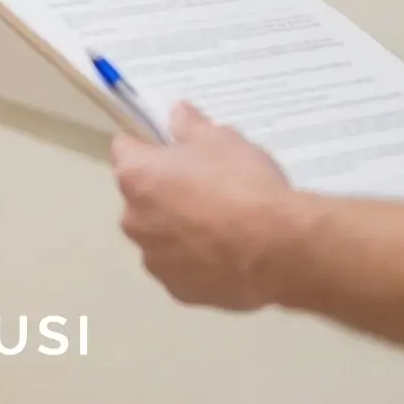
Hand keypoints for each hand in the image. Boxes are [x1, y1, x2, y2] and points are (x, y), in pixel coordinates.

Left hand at [111, 102, 294, 310]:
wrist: (278, 249)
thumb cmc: (243, 184)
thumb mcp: (223, 140)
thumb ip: (191, 125)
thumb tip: (175, 111)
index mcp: (137, 177)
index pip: (125, 149)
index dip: (149, 145)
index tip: (175, 148)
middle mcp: (133, 220)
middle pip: (141, 197)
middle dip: (165, 191)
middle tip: (208, 187)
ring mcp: (154, 260)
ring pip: (160, 236)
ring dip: (179, 229)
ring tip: (224, 227)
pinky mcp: (177, 291)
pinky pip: (181, 268)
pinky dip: (196, 261)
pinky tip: (229, 256)